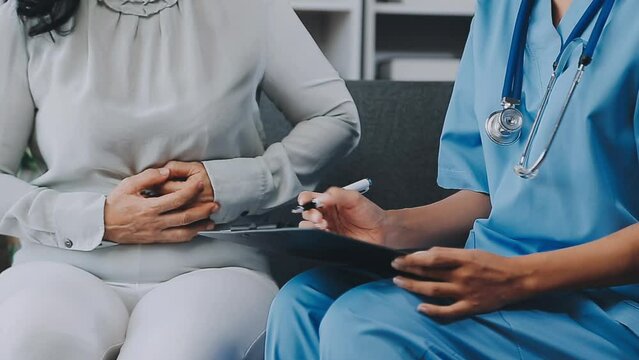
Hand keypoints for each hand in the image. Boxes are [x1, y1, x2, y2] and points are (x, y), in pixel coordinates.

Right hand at [104, 168, 217, 243]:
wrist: (102, 225)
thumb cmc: (115, 204)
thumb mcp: (129, 185)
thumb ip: (149, 177)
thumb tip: (167, 172)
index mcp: (149, 208)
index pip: (176, 200)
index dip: (190, 192)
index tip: (200, 185)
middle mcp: (155, 222)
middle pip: (185, 218)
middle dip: (203, 211)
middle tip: (215, 205)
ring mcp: (156, 233)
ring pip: (183, 233)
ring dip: (200, 227)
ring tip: (211, 221)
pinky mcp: (155, 239)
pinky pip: (176, 239)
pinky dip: (189, 235)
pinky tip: (197, 231)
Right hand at [298, 187, 386, 245]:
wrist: (381, 231)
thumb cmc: (370, 213)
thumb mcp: (354, 197)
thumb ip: (337, 194)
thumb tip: (321, 197)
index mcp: (330, 201)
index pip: (311, 198)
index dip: (305, 199)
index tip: (305, 201)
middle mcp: (327, 214)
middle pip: (307, 213)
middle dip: (309, 214)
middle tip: (319, 217)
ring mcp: (328, 227)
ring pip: (308, 226)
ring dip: (312, 226)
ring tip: (324, 225)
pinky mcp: (331, 239)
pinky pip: (317, 238)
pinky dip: (318, 236)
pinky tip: (327, 233)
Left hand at [391, 247, 533, 318]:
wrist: (517, 278)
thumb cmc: (493, 262)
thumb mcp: (472, 252)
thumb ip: (450, 254)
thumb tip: (427, 255)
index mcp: (463, 258)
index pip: (432, 256)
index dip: (414, 257)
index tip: (401, 257)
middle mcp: (462, 274)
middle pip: (429, 272)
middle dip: (408, 269)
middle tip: (393, 267)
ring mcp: (466, 291)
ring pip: (433, 290)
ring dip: (413, 286)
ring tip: (399, 282)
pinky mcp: (471, 306)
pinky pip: (449, 312)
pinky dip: (433, 311)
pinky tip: (420, 308)